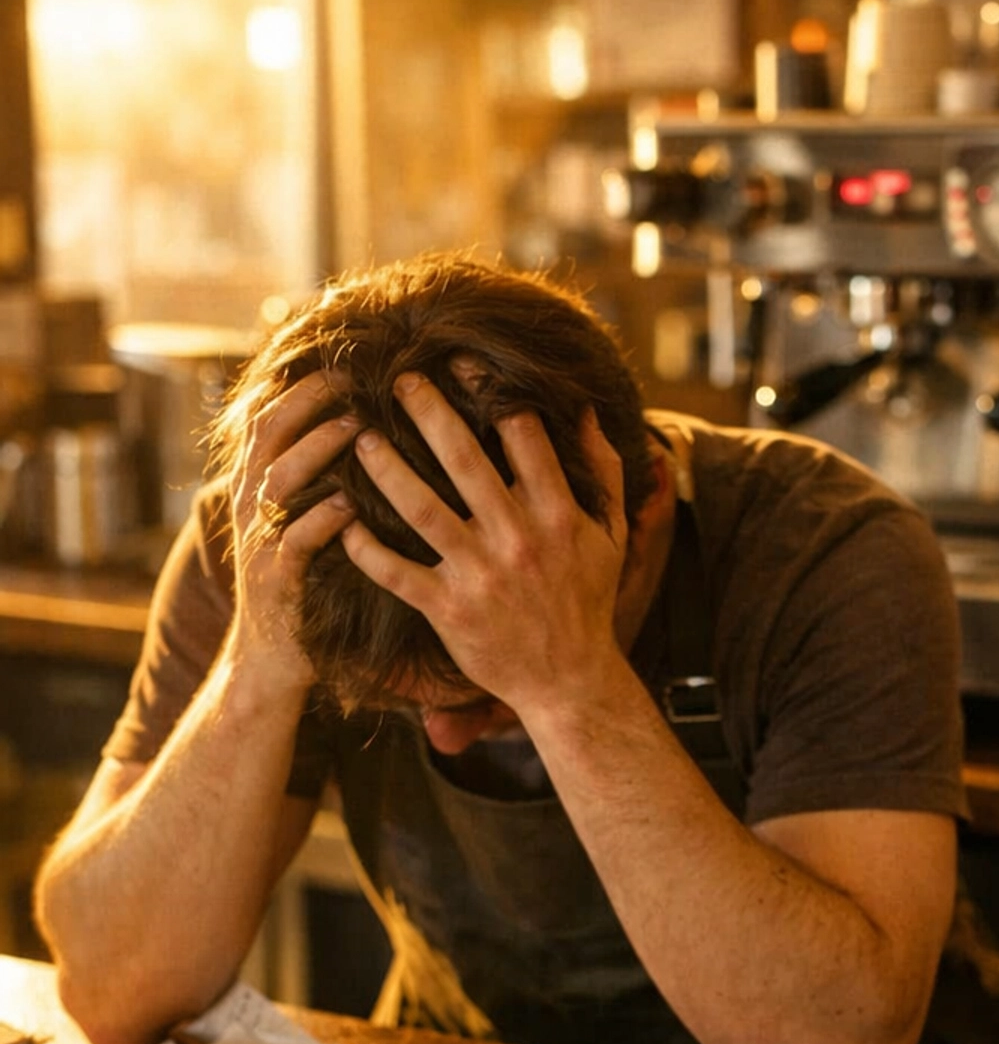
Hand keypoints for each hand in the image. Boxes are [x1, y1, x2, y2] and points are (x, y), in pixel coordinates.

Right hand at [226, 371, 358, 687]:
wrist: (270, 664)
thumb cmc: (302, 590)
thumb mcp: (302, 527)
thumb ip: (318, 484)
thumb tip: (362, 435)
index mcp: (259, 489)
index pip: (273, 419)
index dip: (303, 386)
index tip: (345, 359)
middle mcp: (252, 508)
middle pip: (271, 434)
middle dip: (309, 400)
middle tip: (353, 375)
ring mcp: (261, 543)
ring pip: (280, 479)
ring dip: (319, 449)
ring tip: (359, 427)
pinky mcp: (277, 582)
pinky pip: (296, 541)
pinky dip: (323, 519)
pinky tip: (352, 504)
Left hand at [342, 374, 630, 718]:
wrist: (571, 682)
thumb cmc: (587, 602)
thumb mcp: (611, 536)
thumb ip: (603, 473)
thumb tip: (586, 411)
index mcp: (556, 513)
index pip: (522, 435)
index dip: (489, 391)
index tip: (460, 361)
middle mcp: (516, 538)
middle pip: (462, 458)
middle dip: (426, 410)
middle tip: (397, 378)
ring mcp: (479, 575)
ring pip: (420, 507)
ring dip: (384, 466)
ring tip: (357, 435)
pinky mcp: (448, 611)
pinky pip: (396, 572)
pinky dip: (365, 548)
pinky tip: (343, 520)